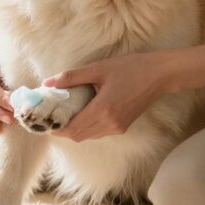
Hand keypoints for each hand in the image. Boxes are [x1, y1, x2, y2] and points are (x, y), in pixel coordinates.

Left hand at [43, 51, 173, 141]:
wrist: (161, 74)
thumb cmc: (131, 68)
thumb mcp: (98, 69)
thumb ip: (72, 77)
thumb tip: (48, 83)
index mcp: (103, 110)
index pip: (72, 128)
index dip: (56, 128)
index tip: (43, 120)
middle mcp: (110, 124)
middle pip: (78, 135)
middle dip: (62, 130)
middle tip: (49, 116)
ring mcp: (118, 127)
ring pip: (88, 136)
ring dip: (74, 129)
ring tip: (61, 114)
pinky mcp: (123, 126)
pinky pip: (98, 132)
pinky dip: (86, 127)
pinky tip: (80, 113)